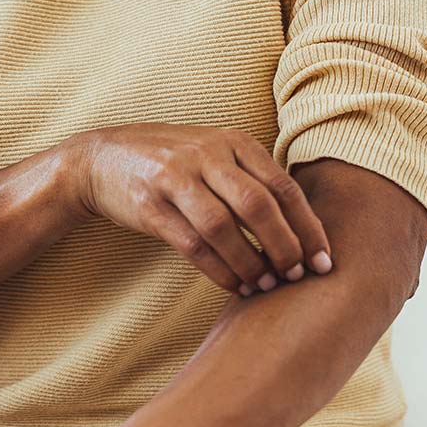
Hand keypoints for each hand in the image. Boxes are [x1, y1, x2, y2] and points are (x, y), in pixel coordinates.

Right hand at [64, 123, 331, 295]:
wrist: (102, 158)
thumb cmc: (170, 161)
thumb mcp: (213, 153)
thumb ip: (251, 177)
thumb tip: (301, 227)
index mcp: (231, 141)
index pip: (282, 186)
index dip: (308, 226)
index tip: (324, 259)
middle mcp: (205, 154)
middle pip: (257, 205)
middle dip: (285, 246)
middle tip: (299, 276)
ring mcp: (174, 178)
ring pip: (223, 227)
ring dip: (250, 262)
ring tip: (266, 286)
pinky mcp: (150, 205)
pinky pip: (191, 244)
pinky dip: (218, 269)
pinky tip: (234, 284)